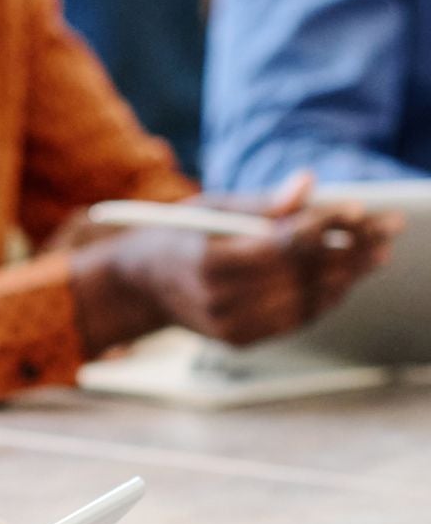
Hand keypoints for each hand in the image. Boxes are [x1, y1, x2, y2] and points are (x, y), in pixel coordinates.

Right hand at [70, 172, 396, 355]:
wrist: (136, 286)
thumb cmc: (175, 235)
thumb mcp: (208, 208)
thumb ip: (260, 202)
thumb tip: (307, 183)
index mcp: (208, 264)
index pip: (282, 245)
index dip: (325, 226)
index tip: (358, 206)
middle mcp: (221, 302)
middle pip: (304, 275)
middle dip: (352, 248)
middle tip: (388, 227)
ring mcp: (233, 327)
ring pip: (309, 301)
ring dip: (350, 274)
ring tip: (379, 250)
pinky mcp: (243, 340)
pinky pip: (299, 318)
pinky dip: (328, 295)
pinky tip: (347, 275)